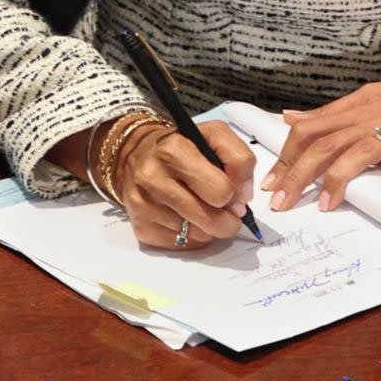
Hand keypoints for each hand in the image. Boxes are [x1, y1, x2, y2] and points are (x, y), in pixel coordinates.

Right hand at [113, 119, 255, 248]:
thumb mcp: (213, 135)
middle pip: (212, 220)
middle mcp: (153, 178)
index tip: (229, 191)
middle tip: (225, 209)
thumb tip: (243, 199)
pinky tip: (185, 217)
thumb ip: (240, 160)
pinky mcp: (141, 227)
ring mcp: (144, 205)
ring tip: (201, 208)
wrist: (137, 154)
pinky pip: (183, 244)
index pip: (221, 190)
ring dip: (208, 227)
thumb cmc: (180, 146)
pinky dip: (191, 236)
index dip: (233, 194)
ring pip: (199, 235)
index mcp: (173, 150)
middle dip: (226, 217)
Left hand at [261, 75, 380, 211]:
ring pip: (360, 153)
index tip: (272, 181)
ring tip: (324, 204)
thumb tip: (291, 118)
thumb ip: (330, 113)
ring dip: (339, 179)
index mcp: (356, 111)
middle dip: (298, 174)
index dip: (287, 156)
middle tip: (281, 202)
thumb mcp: (368, 98)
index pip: (310, 130)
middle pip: (325, 145)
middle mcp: (373, 120)